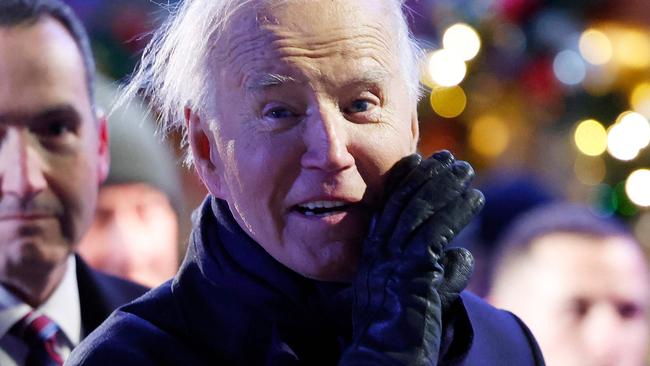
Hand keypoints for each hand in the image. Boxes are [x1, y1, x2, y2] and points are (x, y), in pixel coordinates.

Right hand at [340, 151, 483, 365]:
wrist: (388, 356)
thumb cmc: (403, 334)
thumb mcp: (419, 296)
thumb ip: (439, 273)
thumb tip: (462, 255)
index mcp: (373, 254)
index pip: (388, 207)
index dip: (407, 182)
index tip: (423, 162)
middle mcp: (379, 251)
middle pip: (403, 202)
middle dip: (427, 176)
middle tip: (449, 157)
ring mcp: (393, 259)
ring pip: (420, 210)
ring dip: (445, 186)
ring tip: (466, 170)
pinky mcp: (414, 270)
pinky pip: (437, 230)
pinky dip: (458, 211)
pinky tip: (475, 198)